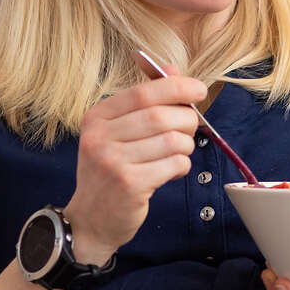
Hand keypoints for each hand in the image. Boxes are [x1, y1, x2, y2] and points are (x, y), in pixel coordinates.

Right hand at [62, 74, 207, 263]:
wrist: (91, 219)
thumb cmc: (111, 170)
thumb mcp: (118, 132)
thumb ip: (145, 101)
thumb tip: (175, 71)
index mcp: (97, 117)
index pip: (143, 92)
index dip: (176, 87)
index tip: (198, 90)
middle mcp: (100, 137)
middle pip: (160, 116)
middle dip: (186, 121)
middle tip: (190, 130)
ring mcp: (112, 162)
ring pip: (171, 141)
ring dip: (185, 147)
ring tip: (177, 154)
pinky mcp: (129, 185)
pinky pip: (174, 165)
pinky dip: (181, 167)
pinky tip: (171, 172)